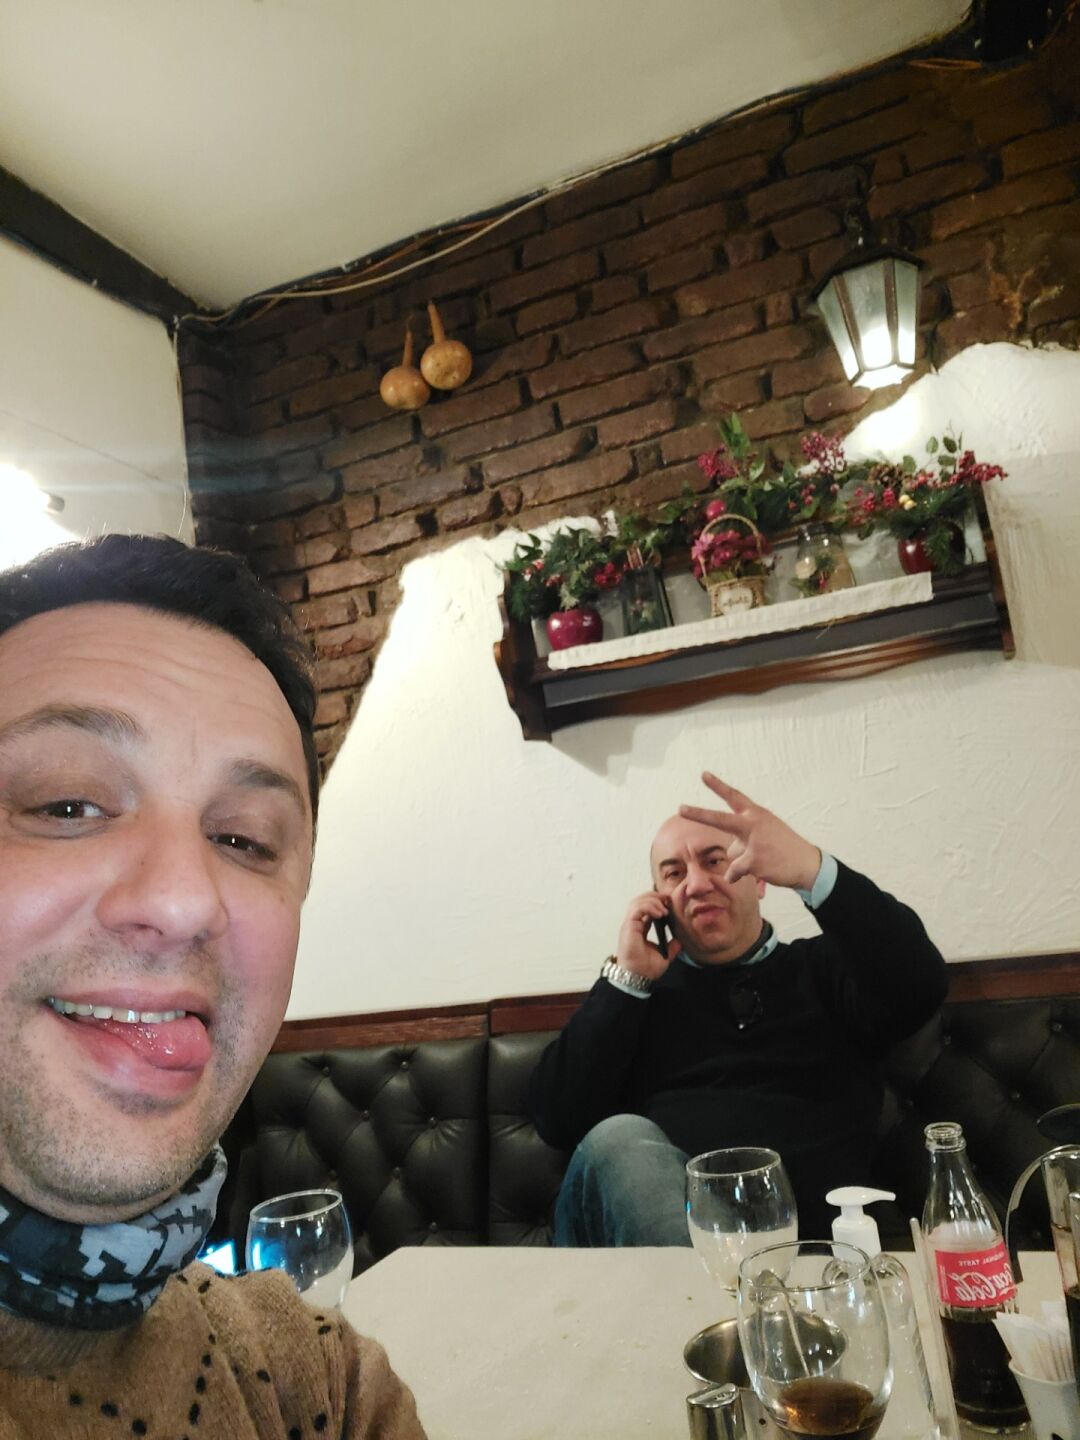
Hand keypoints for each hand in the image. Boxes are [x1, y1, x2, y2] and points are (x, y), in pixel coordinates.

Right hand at [615, 892, 679, 980]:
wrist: (637, 978)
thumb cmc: (645, 969)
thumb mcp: (664, 955)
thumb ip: (671, 947)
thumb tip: (680, 940)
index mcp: (639, 929)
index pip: (645, 908)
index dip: (657, 903)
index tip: (670, 904)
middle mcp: (633, 924)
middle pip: (640, 901)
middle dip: (655, 897)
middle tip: (668, 900)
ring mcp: (630, 925)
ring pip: (637, 901)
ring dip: (652, 900)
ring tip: (664, 909)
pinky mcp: (629, 926)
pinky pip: (637, 909)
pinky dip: (649, 906)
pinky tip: (660, 913)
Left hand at [679, 773, 820, 890]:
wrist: (807, 864)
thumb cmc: (784, 846)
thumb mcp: (765, 833)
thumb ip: (743, 837)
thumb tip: (728, 852)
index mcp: (757, 814)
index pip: (734, 797)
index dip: (718, 786)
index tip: (703, 774)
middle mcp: (754, 824)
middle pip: (720, 819)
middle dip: (698, 814)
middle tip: (680, 808)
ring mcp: (754, 842)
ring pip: (731, 854)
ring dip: (741, 862)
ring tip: (763, 861)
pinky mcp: (755, 861)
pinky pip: (735, 871)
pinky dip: (739, 875)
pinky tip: (758, 873)